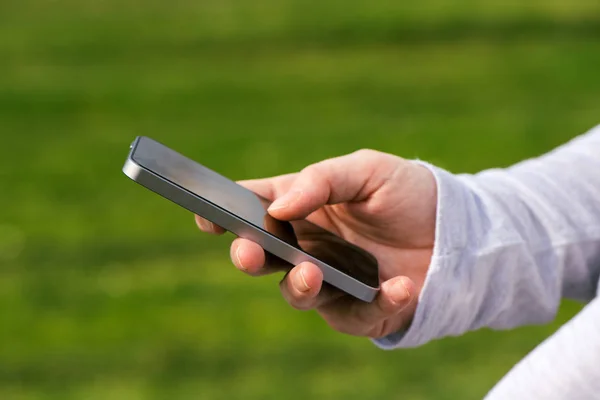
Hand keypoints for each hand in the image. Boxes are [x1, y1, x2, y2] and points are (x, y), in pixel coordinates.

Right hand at [196, 149, 436, 338]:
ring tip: (313, 272)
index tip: (207, 216)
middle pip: (264, 258)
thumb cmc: (405, 192)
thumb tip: (277, 209)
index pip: (254, 210)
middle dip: (248, 257)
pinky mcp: (361, 310)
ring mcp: (332, 281)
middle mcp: (308, 247)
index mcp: (301, 209)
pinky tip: (397, 286)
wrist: (454, 227)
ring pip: (298, 294)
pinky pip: (356, 315)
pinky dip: (376, 303)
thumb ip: (321, 181)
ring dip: (301, 286)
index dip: (225, 214)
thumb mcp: (367, 170)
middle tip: (247, 252)